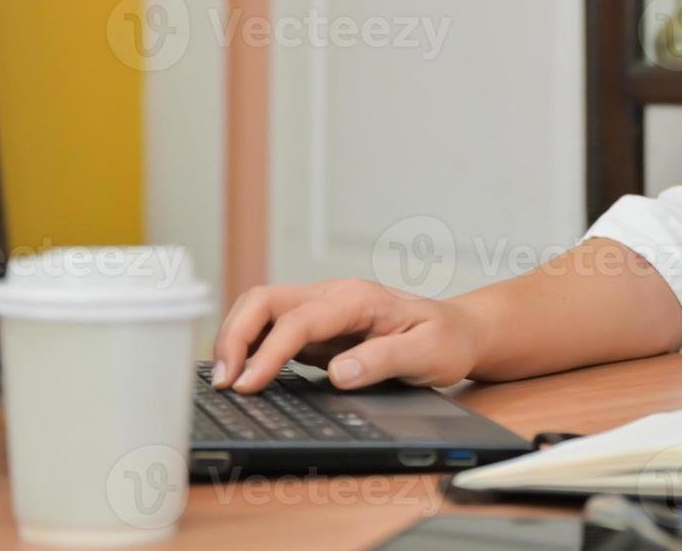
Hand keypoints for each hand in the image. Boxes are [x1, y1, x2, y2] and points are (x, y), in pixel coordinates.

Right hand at [212, 279, 487, 392]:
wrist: (458, 330)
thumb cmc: (447, 340)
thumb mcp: (429, 353)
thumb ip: (384, 360)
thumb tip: (337, 374)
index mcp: (357, 299)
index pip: (299, 320)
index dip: (268, 352)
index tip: (249, 385)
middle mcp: (332, 296)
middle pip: (264, 300)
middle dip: (234, 336)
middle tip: (223, 382)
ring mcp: (321, 310)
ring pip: (260, 310)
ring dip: (235, 339)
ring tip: (224, 381)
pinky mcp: (316, 329)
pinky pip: (271, 329)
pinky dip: (248, 347)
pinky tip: (241, 373)